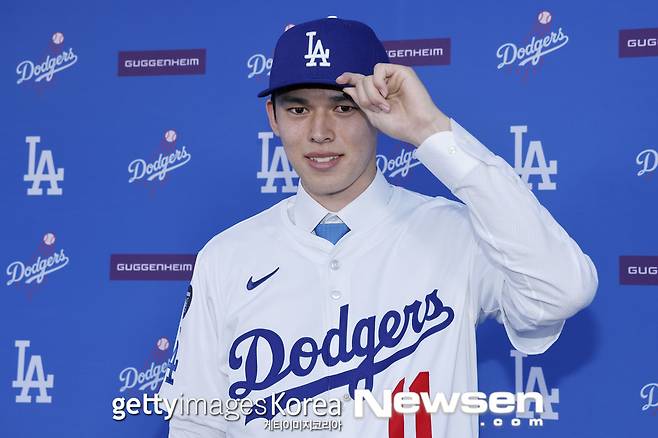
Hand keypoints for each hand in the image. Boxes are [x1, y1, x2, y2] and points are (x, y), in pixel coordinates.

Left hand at [336, 63, 450, 146]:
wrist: (417, 127)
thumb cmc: (399, 125)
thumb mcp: (373, 115)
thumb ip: (360, 100)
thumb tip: (347, 87)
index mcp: (378, 95)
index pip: (361, 82)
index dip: (349, 78)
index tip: (338, 80)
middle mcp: (385, 84)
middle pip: (362, 82)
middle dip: (364, 97)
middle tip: (376, 109)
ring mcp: (393, 78)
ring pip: (369, 77)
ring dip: (371, 93)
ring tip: (383, 105)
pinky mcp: (402, 71)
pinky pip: (379, 68)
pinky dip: (378, 81)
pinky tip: (385, 93)